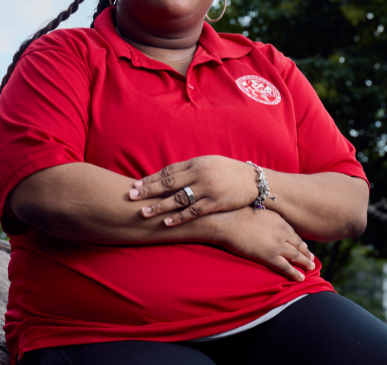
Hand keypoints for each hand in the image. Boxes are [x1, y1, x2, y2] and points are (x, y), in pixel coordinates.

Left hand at [129, 156, 259, 225]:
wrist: (255, 181)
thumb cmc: (228, 172)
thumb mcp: (209, 164)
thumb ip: (190, 169)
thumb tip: (169, 176)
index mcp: (196, 163)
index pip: (168, 171)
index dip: (151, 178)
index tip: (136, 185)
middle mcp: (199, 174)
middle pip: (169, 183)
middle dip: (149, 190)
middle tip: (131, 196)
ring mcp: (207, 189)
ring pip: (178, 198)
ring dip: (159, 206)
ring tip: (143, 213)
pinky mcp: (215, 203)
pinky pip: (194, 211)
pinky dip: (179, 217)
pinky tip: (167, 223)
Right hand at [216, 208, 315, 280]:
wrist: (228, 221)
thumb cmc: (237, 214)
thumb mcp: (257, 211)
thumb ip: (265, 219)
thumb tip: (263, 221)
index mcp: (279, 221)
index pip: (293, 233)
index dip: (300, 241)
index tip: (305, 246)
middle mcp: (282, 232)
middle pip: (298, 244)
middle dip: (306, 252)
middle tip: (312, 258)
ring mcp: (277, 245)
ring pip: (296, 256)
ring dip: (305, 263)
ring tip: (312, 268)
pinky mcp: (269, 256)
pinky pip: (286, 267)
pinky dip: (295, 273)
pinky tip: (301, 278)